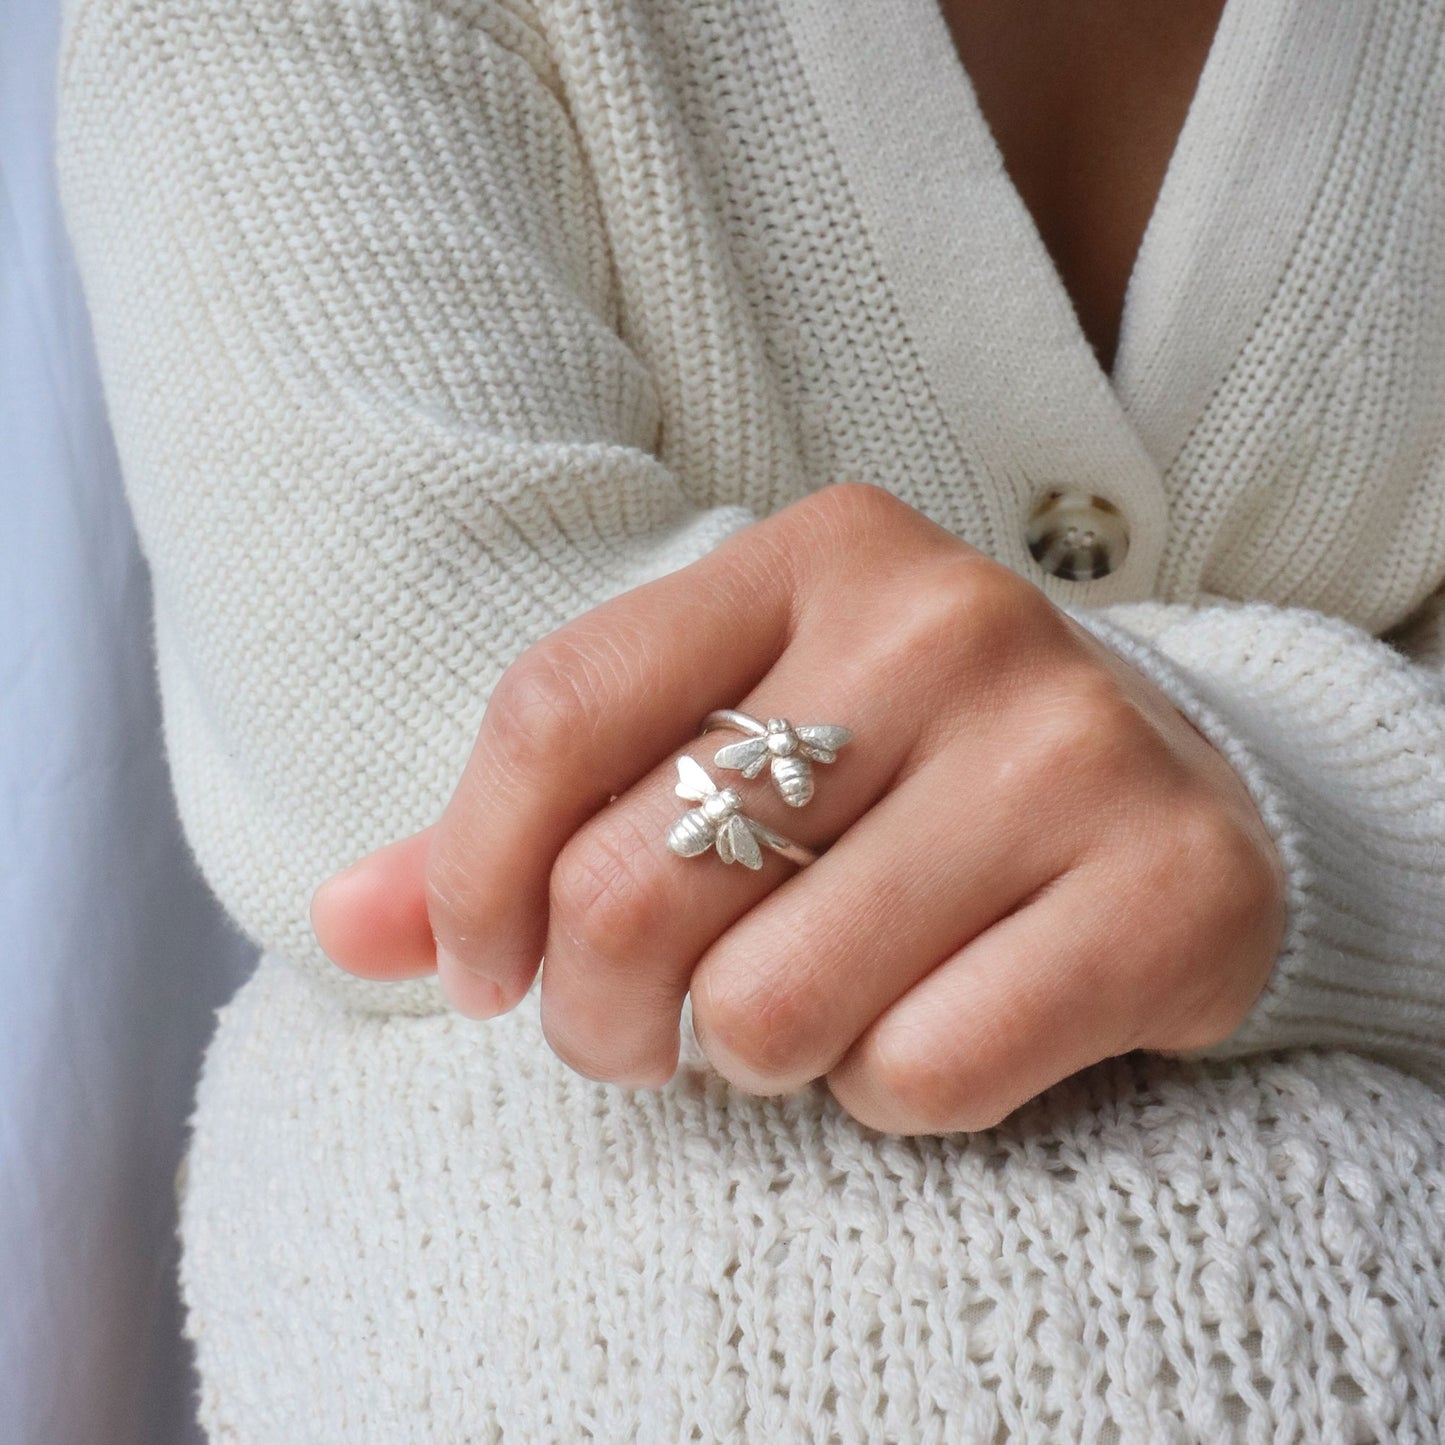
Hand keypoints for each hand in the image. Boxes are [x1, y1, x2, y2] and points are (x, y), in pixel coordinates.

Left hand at [310, 483, 1287, 1133]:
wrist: (1183, 789)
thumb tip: (342, 924)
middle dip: (600, 1012)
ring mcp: (1066, 751)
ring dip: (751, 1055)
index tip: (482, 967)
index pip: (555, 708)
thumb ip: (534, 823)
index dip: (473, 872)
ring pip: (771, 1007)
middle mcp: (944, 625)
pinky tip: (930, 1025)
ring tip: (801, 1008)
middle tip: (639, 1031)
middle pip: (639, 883)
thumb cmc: (907, 772)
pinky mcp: (1170, 890)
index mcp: (817, 553)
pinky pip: (924, 1071)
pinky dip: (888, 1092)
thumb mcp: (731, 737)